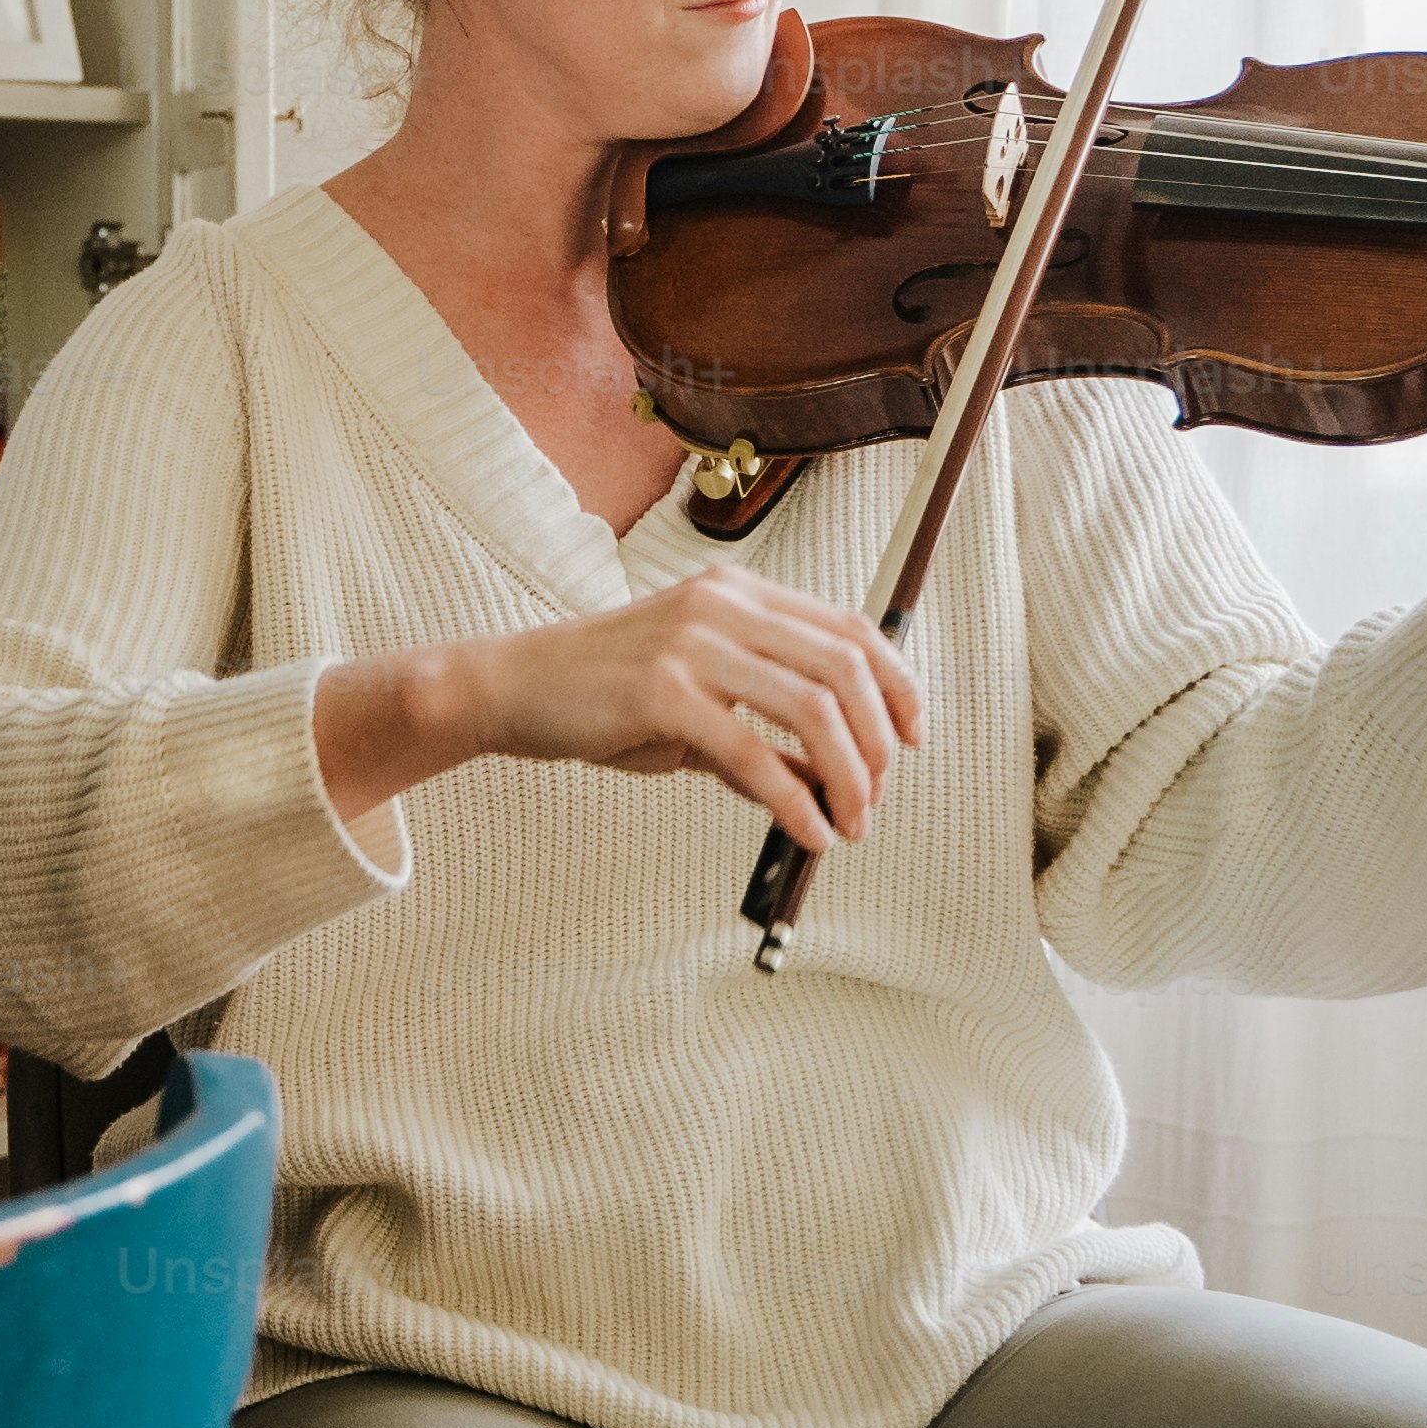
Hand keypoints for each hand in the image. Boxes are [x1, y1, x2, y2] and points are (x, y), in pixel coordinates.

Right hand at [319, 562, 925, 858]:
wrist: (512, 688)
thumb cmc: (603, 695)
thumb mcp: (695, 696)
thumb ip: (761, 728)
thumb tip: (831, 781)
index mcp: (736, 594)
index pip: (850, 628)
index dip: (897, 684)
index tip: (914, 737)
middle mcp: (722, 607)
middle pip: (844, 668)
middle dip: (878, 744)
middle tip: (876, 798)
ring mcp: (693, 646)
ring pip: (813, 710)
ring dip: (848, 778)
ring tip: (849, 823)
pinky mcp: (663, 695)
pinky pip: (755, 757)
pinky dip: (796, 803)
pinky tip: (807, 832)